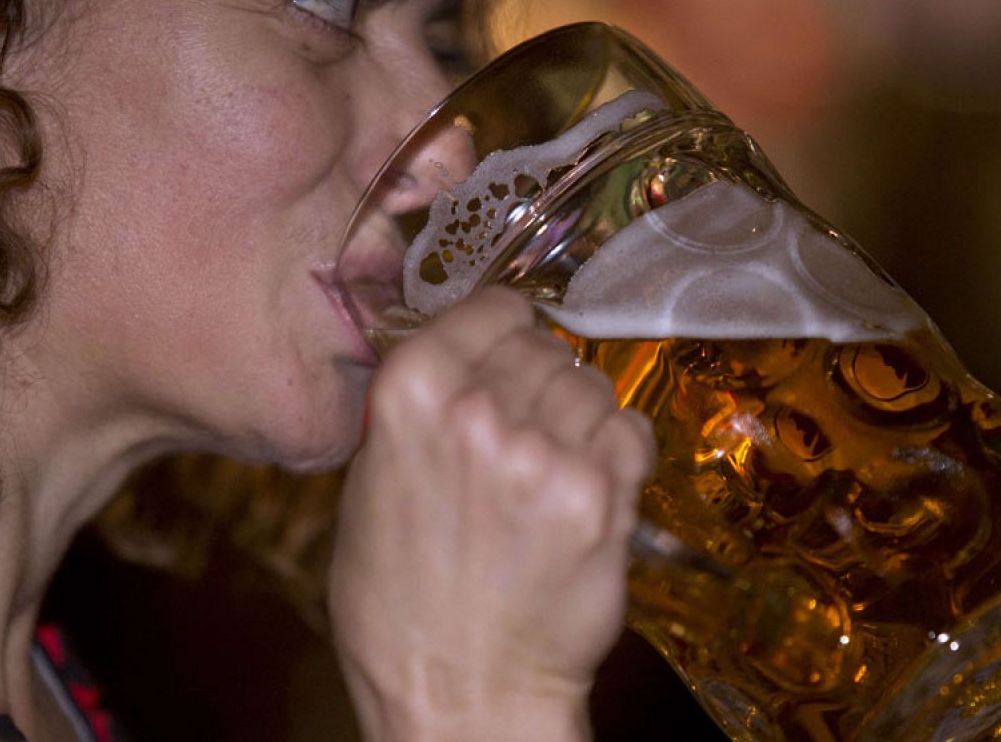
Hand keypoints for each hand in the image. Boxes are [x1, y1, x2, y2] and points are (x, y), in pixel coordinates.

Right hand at [329, 287, 654, 741]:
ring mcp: (544, 451)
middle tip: (528, 433)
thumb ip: (419, 413)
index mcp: (409, 394)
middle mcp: (477, 410)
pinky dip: (618, 452)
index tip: (509, 349)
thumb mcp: (370, 486)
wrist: (456, 692)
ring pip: (591, 386)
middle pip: (544, 348)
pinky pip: (630, 431)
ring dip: (581, 419)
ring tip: (554, 470)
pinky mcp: (601, 496)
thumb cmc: (400, 605)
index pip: (491, 307)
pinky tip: (588, 489)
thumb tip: (463, 363)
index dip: (505, 331)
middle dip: (540, 384)